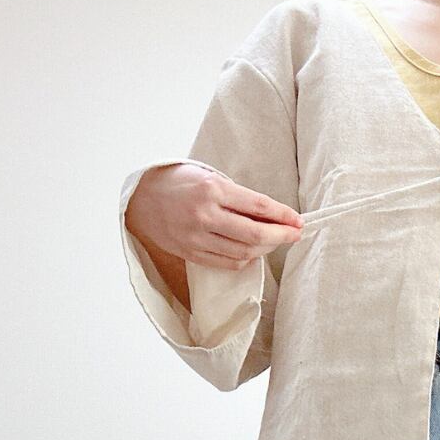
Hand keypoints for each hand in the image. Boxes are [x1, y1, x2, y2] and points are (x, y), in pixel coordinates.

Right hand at [125, 163, 303, 271]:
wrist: (141, 198)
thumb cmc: (180, 182)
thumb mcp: (208, 176)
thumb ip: (237, 196)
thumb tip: (272, 216)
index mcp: (211, 190)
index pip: (258, 206)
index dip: (283, 215)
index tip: (297, 220)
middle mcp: (204, 215)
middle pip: (255, 234)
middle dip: (281, 236)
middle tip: (295, 234)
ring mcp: (197, 238)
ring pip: (244, 252)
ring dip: (266, 248)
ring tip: (275, 241)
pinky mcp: (192, 253)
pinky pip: (228, 263)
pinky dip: (246, 258)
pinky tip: (254, 251)